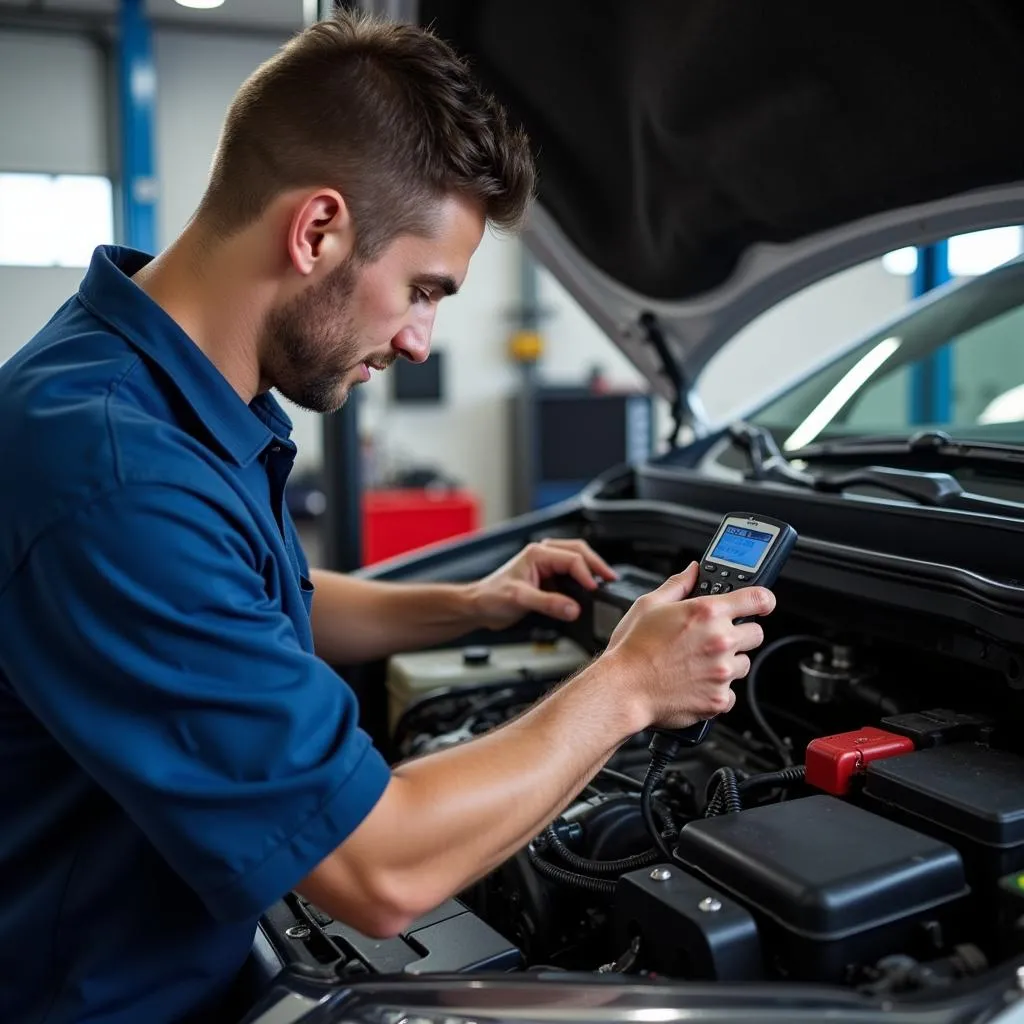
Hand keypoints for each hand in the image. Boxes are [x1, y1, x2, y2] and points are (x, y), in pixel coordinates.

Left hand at [468, 538, 617, 630]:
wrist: (478, 606)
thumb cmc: (491, 597)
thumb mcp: (520, 600)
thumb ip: (548, 603)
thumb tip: (573, 608)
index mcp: (537, 553)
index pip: (572, 559)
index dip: (586, 574)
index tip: (595, 590)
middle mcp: (543, 554)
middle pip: (579, 551)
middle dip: (596, 564)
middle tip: (611, 579)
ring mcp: (545, 565)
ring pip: (576, 558)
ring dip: (591, 568)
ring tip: (605, 580)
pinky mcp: (546, 577)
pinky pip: (570, 572)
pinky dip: (582, 578)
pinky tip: (589, 588)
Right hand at [602, 562, 773, 729]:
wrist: (623, 689)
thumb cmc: (632, 649)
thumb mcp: (649, 605)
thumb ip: (678, 585)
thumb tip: (692, 572)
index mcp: (707, 612)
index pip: (758, 598)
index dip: (763, 600)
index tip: (762, 604)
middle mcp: (720, 640)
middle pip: (756, 633)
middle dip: (738, 634)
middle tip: (713, 639)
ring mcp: (722, 671)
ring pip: (744, 664)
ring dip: (727, 663)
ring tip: (697, 663)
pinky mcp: (719, 699)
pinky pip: (730, 693)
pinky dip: (717, 690)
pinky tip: (695, 683)